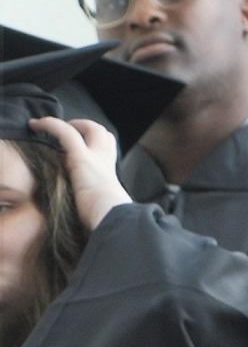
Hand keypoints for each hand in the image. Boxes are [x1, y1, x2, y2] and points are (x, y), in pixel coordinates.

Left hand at [27, 114, 128, 228]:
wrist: (112, 218)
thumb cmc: (107, 221)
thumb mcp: (102, 211)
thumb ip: (94, 207)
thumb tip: (85, 222)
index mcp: (109, 176)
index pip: (108, 151)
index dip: (95, 143)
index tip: (80, 146)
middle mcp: (104, 163)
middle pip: (103, 134)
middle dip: (87, 128)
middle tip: (68, 132)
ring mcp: (94, 157)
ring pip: (90, 128)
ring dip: (69, 124)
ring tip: (47, 126)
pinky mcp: (80, 157)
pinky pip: (64, 131)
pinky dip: (50, 124)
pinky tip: (35, 125)